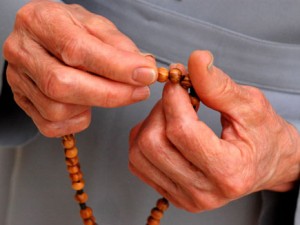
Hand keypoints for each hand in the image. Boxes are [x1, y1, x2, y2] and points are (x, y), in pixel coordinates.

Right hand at [3, 0, 156, 136]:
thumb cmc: (69, 29)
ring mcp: (17, 79)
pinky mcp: (22, 101)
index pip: (77, 49)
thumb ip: (119, 46)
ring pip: (57, 108)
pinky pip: (51, 125)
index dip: (116, 67)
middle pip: (63, 84)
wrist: (44, 35)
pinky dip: (76, 120)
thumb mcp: (96, 26)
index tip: (145, 75)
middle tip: (138, 91)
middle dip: (110, 94)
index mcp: (41, 21)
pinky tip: (85, 104)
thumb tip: (143, 69)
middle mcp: (23, 50)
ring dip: (92, 106)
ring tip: (105, 91)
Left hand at [129, 50, 299, 211]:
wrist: (266, 163)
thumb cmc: (263, 136)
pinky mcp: (173, 194)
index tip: (178, 82)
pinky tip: (163, 130)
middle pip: (154, 143)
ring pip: (140, 153)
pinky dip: (143, 139)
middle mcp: (204, 191)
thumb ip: (219, 84)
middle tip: (177, 98)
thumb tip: (196, 60)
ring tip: (173, 114)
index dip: (174, 98)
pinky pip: (138, 163)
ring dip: (150, 123)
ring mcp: (185, 196)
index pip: (182, 131)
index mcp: (229, 170)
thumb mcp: (249, 105)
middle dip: (160, 110)